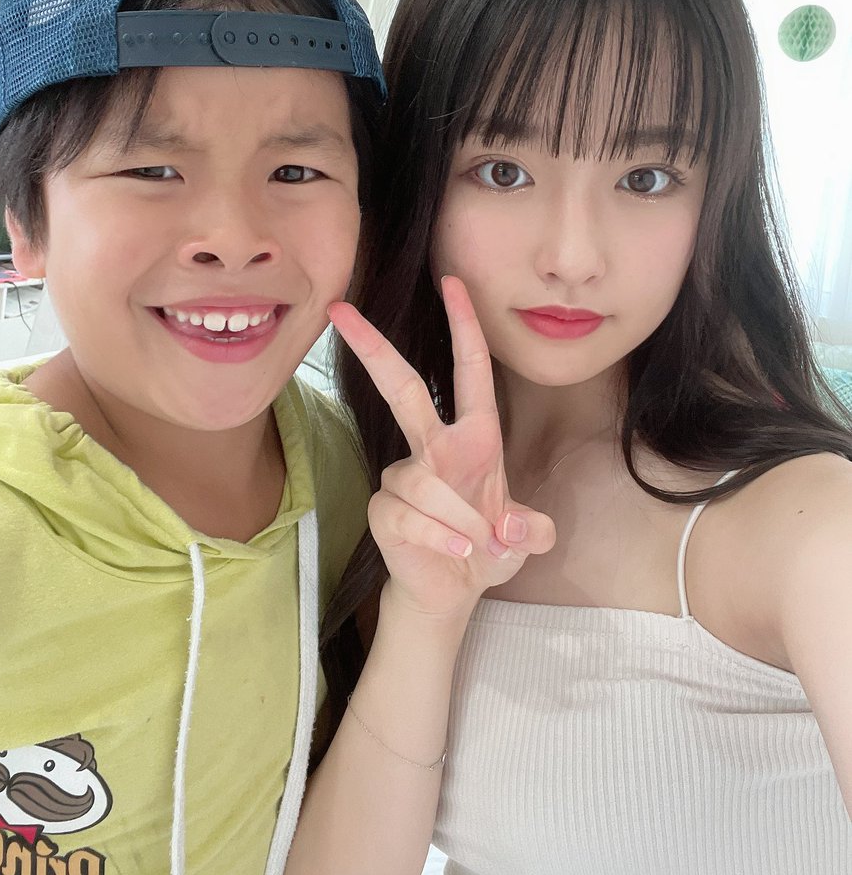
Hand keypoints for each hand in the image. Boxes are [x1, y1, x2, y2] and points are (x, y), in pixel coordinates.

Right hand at [329, 276, 555, 621]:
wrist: (452, 592)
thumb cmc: (487, 548)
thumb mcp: (524, 539)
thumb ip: (532, 530)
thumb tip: (514, 529)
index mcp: (474, 436)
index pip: (469, 370)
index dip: (463, 325)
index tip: (452, 282)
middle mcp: (434, 447)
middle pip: (402, 388)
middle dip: (373, 347)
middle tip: (342, 310)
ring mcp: (404, 476)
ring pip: (424, 481)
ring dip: (460, 520)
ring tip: (477, 546)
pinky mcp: (383, 509)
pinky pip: (410, 516)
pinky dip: (441, 539)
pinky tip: (456, 555)